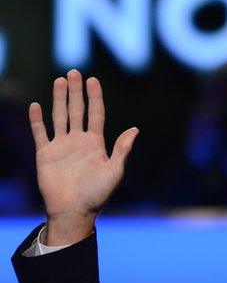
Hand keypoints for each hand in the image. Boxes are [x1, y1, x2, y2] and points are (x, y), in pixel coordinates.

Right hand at [28, 70, 138, 244]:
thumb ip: (122, 149)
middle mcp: (78, 141)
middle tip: (73, 72)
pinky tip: (36, 105)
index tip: (93, 80)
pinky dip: (37, 120)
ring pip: (60, 116)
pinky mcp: (45, 154)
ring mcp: (61, 146)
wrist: (74, 210)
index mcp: (95, 143)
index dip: (94, 97)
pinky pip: (40, 133)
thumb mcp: (114, 170)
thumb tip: (135, 129)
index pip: (95, 113)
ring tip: (59, 81)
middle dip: (75, 91)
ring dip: (58, 99)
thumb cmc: (97, 194)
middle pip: (77, 110)